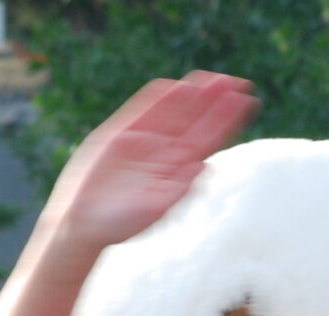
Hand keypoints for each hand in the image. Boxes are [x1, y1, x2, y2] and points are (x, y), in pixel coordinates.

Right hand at [47, 71, 257, 250]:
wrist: (83, 221)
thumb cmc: (120, 225)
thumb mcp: (152, 209)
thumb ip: (177, 188)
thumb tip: (204, 165)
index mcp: (180, 170)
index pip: (210, 138)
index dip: (227, 119)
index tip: (246, 101)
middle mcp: (166, 152)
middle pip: (197, 120)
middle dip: (216, 101)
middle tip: (237, 82)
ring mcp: (145, 140)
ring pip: (174, 111)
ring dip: (193, 93)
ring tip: (213, 78)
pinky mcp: (121, 133)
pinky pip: (143, 110)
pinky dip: (158, 98)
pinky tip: (175, 86)